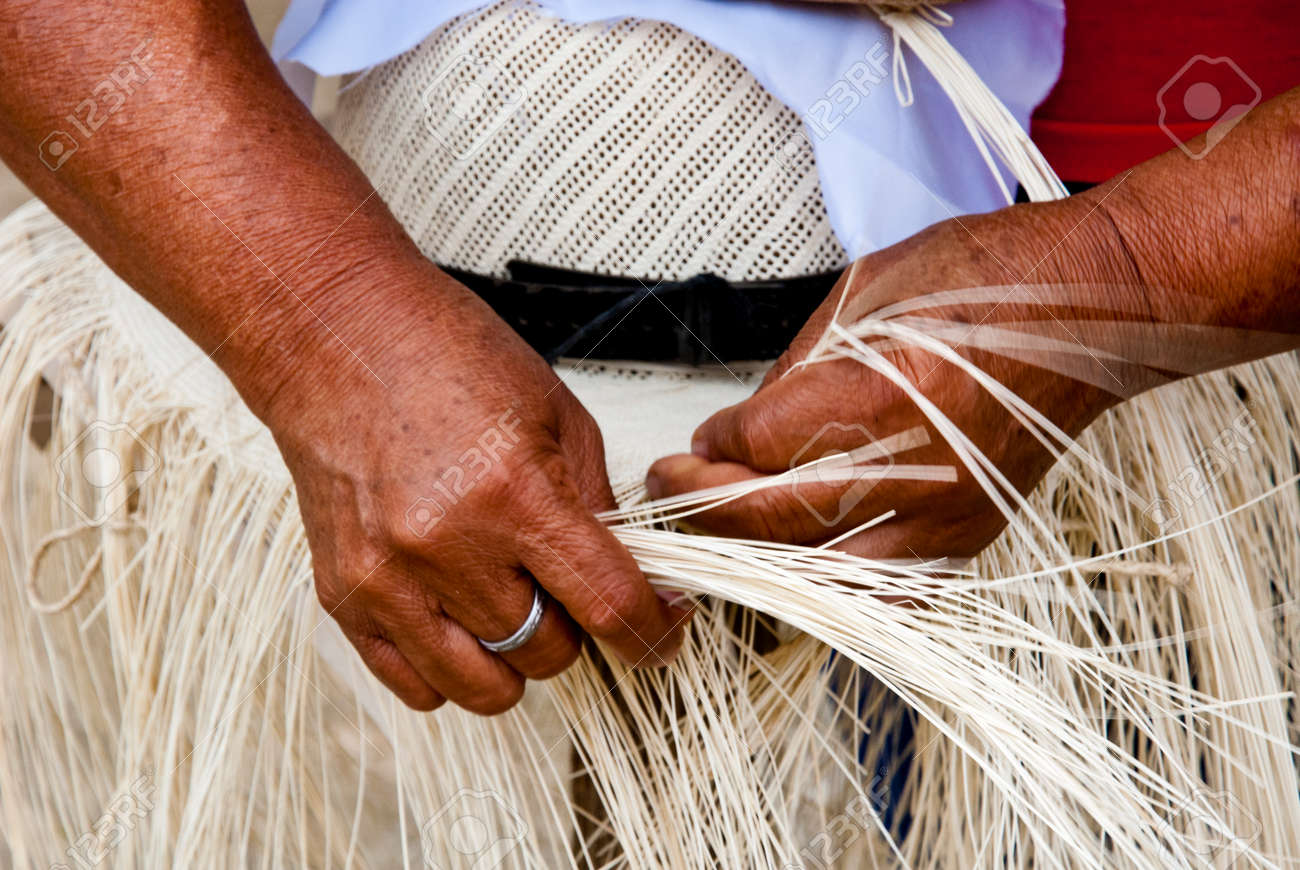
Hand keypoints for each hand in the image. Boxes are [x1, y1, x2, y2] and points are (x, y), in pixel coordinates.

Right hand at [265, 270, 687, 713]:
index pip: (606, 603)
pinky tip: (461, 625)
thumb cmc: (444, 358)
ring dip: (516, 660)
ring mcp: (388, 578)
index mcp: (513, 492)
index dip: (649, 634)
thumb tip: (634, 577)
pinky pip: (416, 687)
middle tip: (563, 585)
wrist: (335, 338)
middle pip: (549, 651)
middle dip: (574, 628)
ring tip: (512, 606)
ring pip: (485, 686)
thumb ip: (597, 506)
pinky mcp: (343, 595)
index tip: (660, 636)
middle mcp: (447, 545)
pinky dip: (452, 673)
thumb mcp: (558, 414)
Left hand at [647, 198, 1141, 558]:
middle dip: (702, 505)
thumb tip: (743, 425)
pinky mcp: (968, 537)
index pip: (763, 444)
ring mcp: (948, 514)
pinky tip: (794, 558)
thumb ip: (797, 365)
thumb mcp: (870, 287)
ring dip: (752, 552)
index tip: (694, 440)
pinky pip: (882, 590)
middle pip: (776, 517)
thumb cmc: (989, 279)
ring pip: (819, 570)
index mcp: (888, 390)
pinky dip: (827, 580)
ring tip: (715, 527)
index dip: (714, 444)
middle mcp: (919, 468)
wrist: (1093, 309)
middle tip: (667, 489)